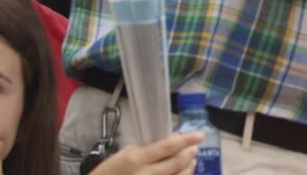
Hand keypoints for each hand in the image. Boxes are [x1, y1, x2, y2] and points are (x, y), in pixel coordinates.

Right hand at [89, 133, 203, 174]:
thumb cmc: (106, 174)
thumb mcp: (121, 157)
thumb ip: (146, 150)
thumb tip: (171, 142)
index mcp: (136, 160)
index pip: (168, 146)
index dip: (187, 140)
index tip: (200, 135)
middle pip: (177, 163)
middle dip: (189, 154)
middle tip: (194, 148)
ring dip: (188, 168)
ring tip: (191, 161)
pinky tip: (182, 174)